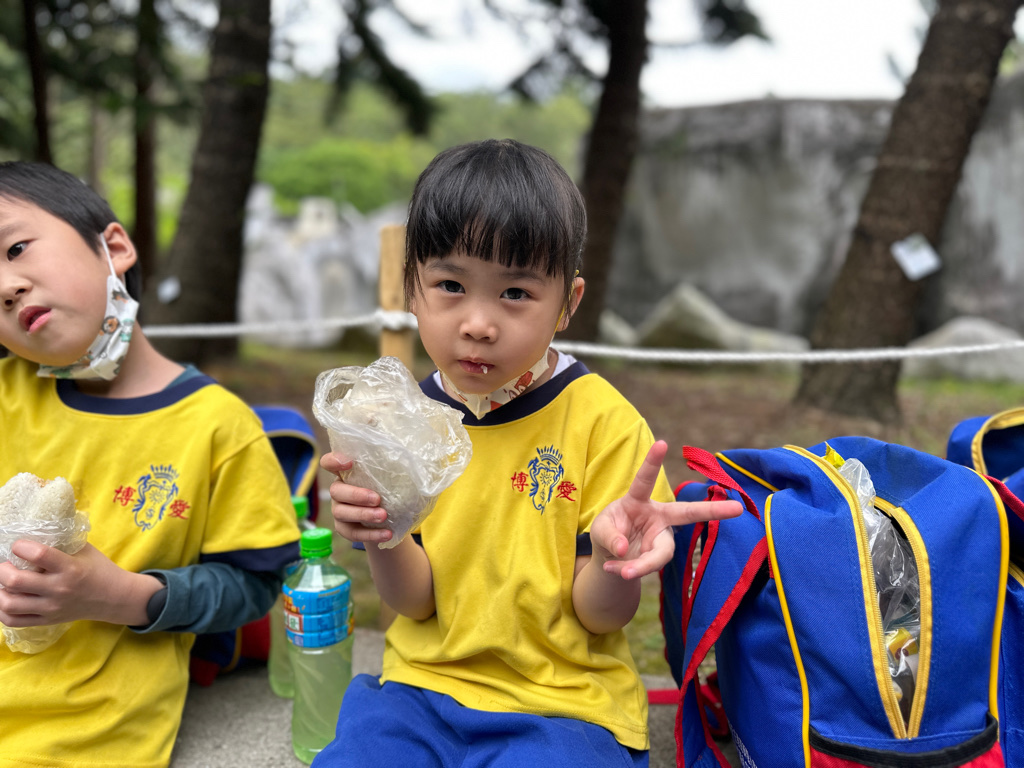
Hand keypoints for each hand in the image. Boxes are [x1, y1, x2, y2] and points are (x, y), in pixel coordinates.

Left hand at [0, 542, 161, 626]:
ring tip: (5, 581)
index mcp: (70, 568)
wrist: (113, 597)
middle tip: (6, 564)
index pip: (38, 555)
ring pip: (9, 604)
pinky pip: (13, 620)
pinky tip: (6, 597)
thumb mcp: (84, 550)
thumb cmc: (98, 569)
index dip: (21, 546)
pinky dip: (1, 610)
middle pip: (15, 581)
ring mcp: (51, 608)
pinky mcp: (47, 620)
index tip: (19, 545)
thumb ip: (60, 542)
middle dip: (2, 569)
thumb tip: (34, 530)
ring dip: (0, 591)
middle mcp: (59, 589)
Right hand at [320, 452, 392, 545]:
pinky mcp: (344, 528)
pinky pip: (353, 533)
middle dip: (356, 495)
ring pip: (342, 513)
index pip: (329, 462)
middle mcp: (338, 490)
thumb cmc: (387, 489)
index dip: (334, 461)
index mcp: (345, 472)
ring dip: (363, 515)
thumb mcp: (388, 478)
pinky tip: (387, 534)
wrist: (388, 516)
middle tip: (377, 499)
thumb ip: (390, 471)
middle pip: (336, 491)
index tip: (349, 462)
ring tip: (383, 516)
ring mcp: (338, 510)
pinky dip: (371, 534)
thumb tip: (412, 467)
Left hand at [589, 440, 741, 580]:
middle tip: (738, 509)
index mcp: (638, 500)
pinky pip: (649, 566)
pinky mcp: (660, 555)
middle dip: (712, 511)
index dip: (653, 462)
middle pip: (687, 513)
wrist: (613, 557)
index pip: (645, 480)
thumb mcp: (600, 530)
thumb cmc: (609, 533)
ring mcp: (662, 537)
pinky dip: (629, 570)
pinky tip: (614, 569)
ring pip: (662, 553)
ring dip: (641, 565)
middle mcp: (657, 516)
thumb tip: (624, 550)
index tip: (662, 443)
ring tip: (623, 571)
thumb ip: (610, 536)